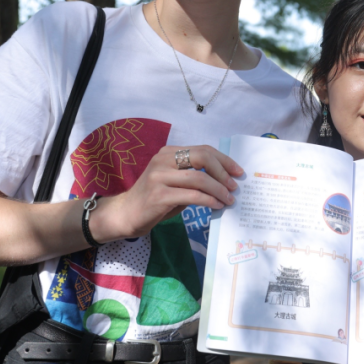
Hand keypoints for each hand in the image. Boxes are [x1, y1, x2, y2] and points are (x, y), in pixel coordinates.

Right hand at [93, 145, 241, 241]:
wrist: (125, 214)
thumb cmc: (153, 199)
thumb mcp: (174, 182)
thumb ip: (193, 177)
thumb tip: (225, 180)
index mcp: (168, 153)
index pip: (202, 149)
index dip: (223, 160)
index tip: (238, 171)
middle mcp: (163, 160)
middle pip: (202, 157)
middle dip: (223, 171)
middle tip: (234, 185)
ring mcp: (159, 177)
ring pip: (199, 178)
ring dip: (219, 189)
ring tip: (228, 199)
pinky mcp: (159, 195)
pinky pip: (192, 196)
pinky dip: (208, 200)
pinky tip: (216, 206)